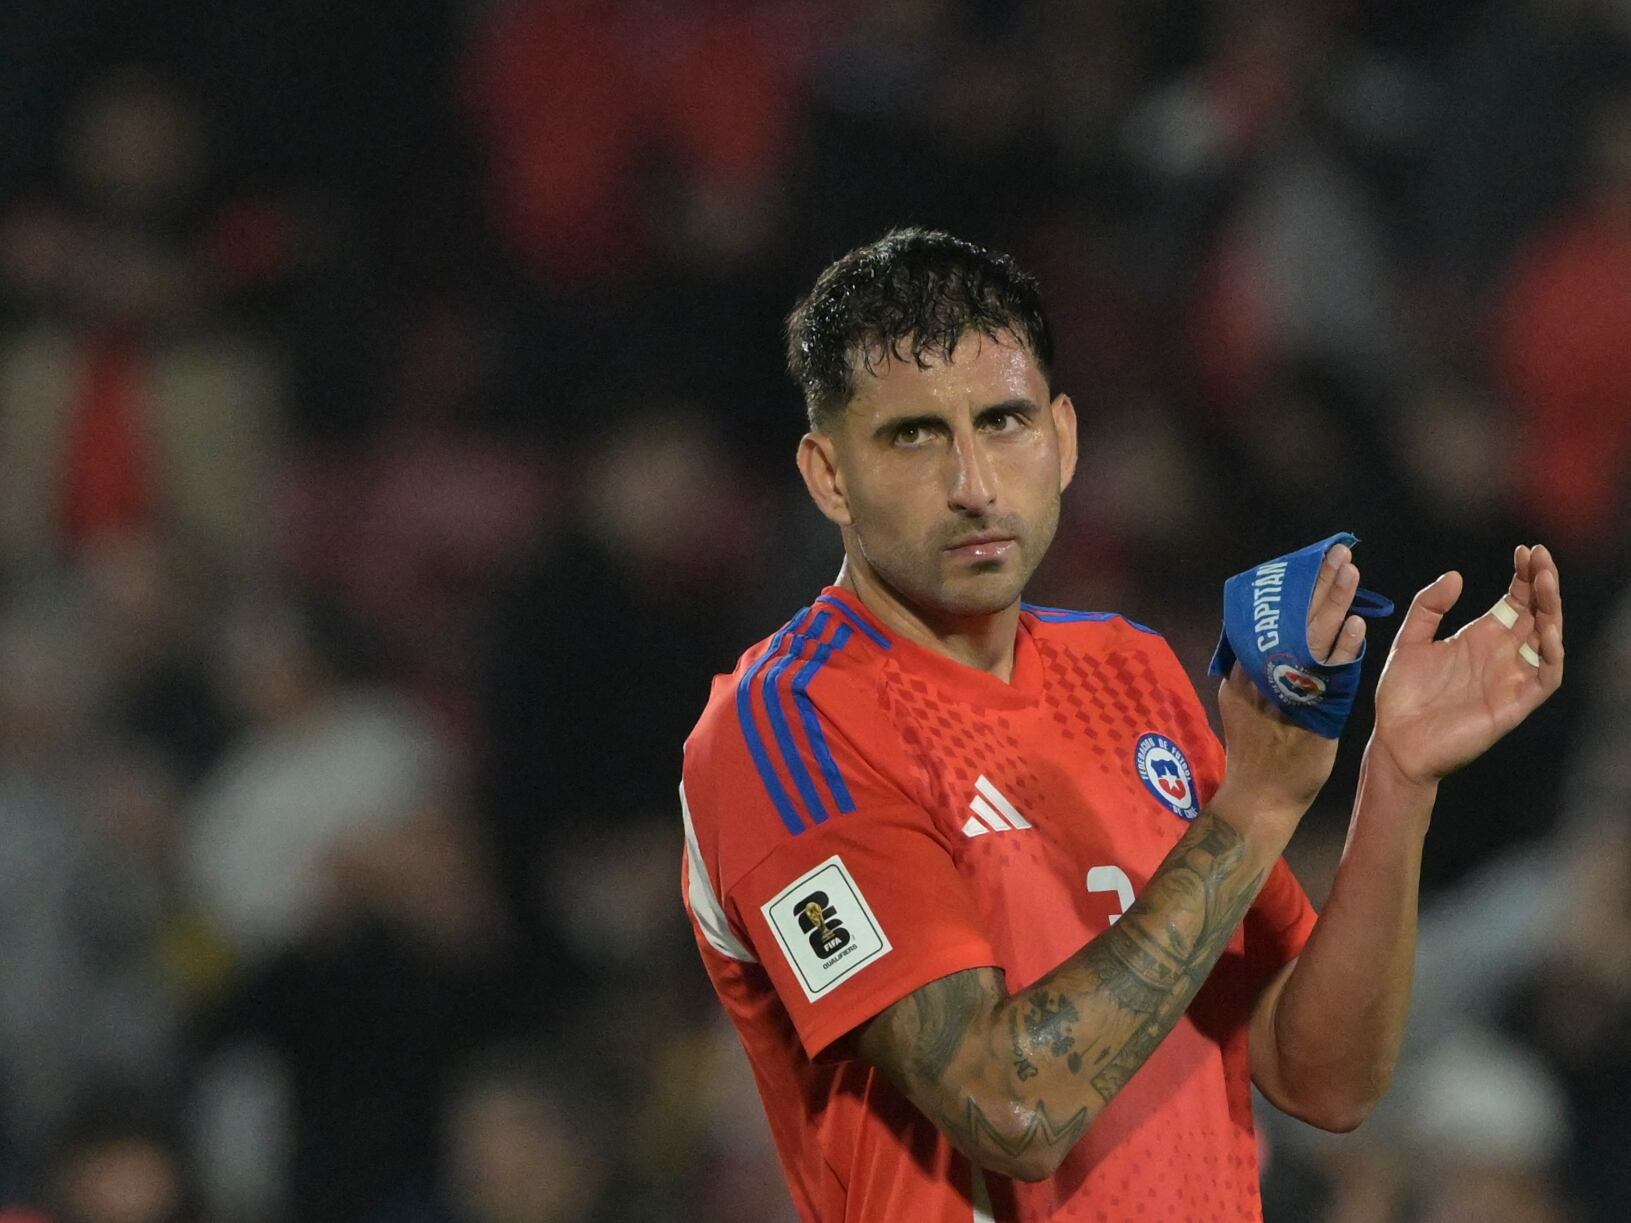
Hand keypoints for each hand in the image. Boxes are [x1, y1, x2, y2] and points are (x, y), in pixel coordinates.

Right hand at [1213, 544, 1365, 829]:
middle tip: (1338, 554)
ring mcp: (1284, 693)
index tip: (1311, 560)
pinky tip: (1357, 626)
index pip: (1268, 616)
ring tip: (1351, 574)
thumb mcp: (1240, 702)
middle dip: (1315, 585)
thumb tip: (1261, 637)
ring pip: (1308, 639)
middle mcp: (1260, 675)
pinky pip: (1327, 675)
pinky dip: (1341, 649)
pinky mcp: (1309, 713)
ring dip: (1331, 605)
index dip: (1291, 587)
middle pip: (1289, 619)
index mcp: (1243, 669)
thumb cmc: (1255, 749)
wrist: (1261, 797)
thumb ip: (1252, 670)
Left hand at [1371, 544, 1563, 786]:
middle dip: (1543, 584)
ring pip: (1548, 640)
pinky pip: (1545, 677)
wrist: (1395, 742)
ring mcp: (1511, 678)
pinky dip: (1551, 654)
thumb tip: (1455, 575)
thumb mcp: (1409, 642)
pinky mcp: (1514, 704)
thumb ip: (1428, 608)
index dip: (1524, 575)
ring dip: (1552, 611)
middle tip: (1541, 556)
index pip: (1515, 600)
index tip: (1524, 550)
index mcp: (1480, 637)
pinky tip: (1546, 630)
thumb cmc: (1402, 697)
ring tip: (1545, 582)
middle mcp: (1502, 654)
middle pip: (1536, 613)